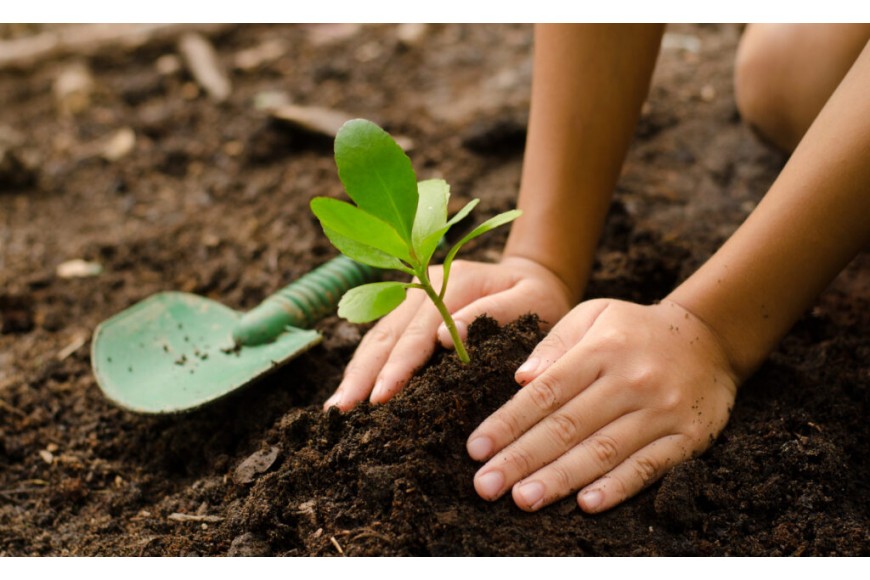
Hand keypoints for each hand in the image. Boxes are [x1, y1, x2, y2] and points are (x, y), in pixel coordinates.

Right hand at [323, 256, 573, 410]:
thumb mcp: (531, 301)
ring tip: (336, 408)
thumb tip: (447, 337)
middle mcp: (423, 285)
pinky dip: (364, 365)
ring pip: (376, 336)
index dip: (398, 365)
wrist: (533, 276)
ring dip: (356, 372)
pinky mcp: (408, 310)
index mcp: (453, 282)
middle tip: (342, 411)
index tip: (381, 396)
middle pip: (386, 334)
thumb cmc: (539, 297)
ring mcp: (411, 296)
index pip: (418, 331)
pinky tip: (351, 390)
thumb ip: (494, 313)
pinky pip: (381, 338)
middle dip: (363, 374)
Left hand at [466, 298, 738, 512]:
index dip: (508, 422)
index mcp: (601, 350)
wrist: (710, 338)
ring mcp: (661, 411)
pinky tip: (587, 503)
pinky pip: (648, 466)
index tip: (476, 448)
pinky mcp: (687, 437)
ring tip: (523, 498)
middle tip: (486, 486)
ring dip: (560, 478)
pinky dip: (618, 487)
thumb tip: (520, 378)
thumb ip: (555, 343)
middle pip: (567, 426)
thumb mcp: (594, 314)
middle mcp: (630, 381)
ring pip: (603, 451)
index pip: (546, 392)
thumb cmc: (635, 329)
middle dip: (522, 458)